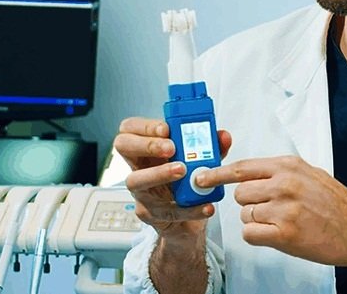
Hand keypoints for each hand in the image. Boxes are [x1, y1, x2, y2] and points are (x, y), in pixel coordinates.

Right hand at [113, 117, 231, 240]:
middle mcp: (139, 167)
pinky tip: (205, 204)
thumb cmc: (187, 184)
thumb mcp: (202, 161)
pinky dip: (188, 209)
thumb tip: (223, 136)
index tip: (166, 128)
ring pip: (135, 181)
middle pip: (123, 146)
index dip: (144, 126)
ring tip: (182, 171)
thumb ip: (212, 147)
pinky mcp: (152, 215)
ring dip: (159, 173)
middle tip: (171, 147)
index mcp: (148, 149)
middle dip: (146, 143)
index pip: (130, 128)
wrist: (189, 221)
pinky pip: (166, 211)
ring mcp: (142, 191)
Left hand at [195, 155, 346, 271]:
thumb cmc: (338, 204)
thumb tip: (250, 176)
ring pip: (245, 214)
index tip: (201, 177)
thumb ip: (280, 173)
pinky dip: (259, 236)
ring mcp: (284, 209)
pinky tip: (278, 235)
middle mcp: (284, 184)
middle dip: (249, 203)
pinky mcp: (285, 234)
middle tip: (269, 209)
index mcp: (288, 166)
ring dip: (257, 221)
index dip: (217, 173)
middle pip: (240, 193)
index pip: (242, 167)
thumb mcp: (310, 174)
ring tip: (282, 222)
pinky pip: (251, 234)